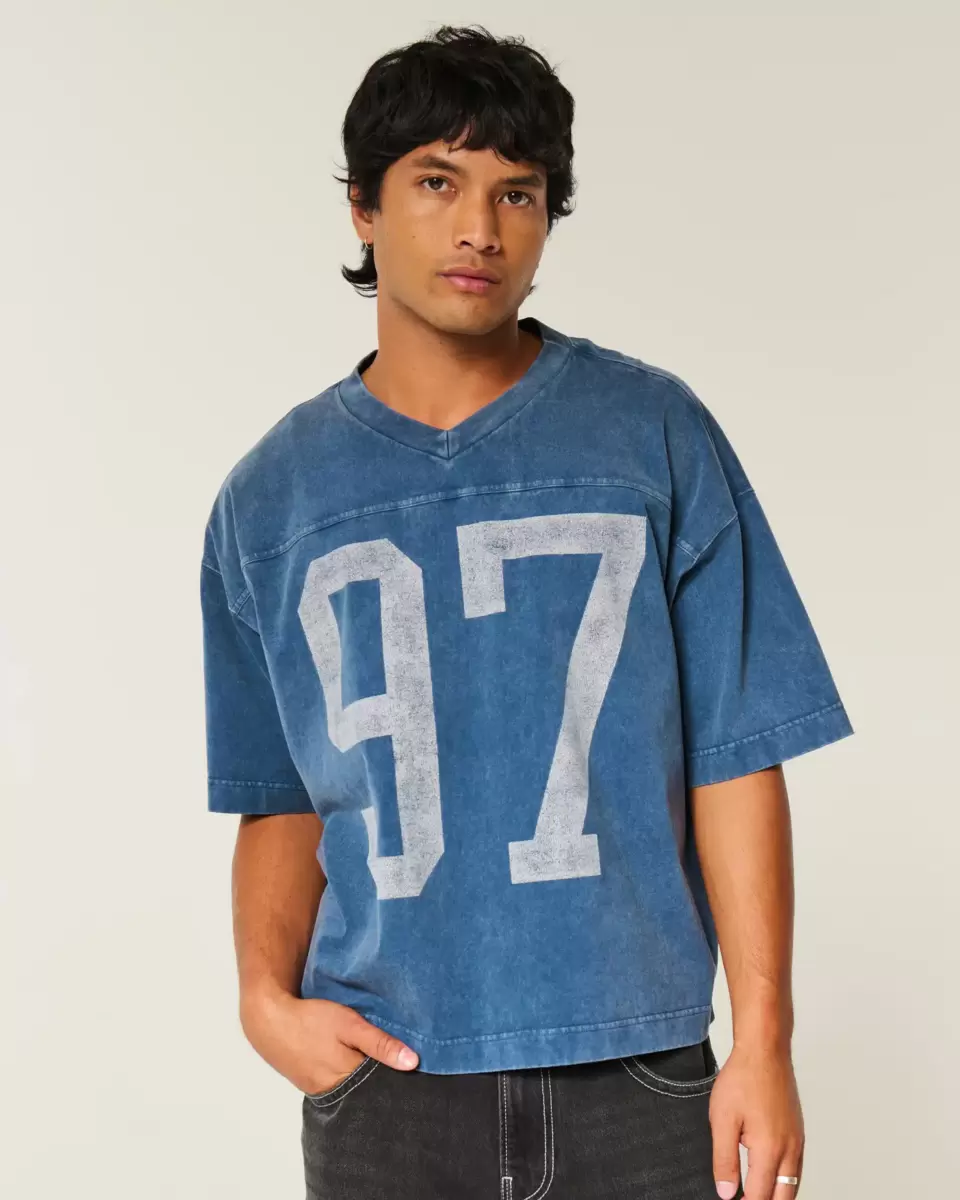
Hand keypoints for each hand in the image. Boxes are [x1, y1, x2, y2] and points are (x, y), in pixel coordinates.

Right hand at [239, 986, 419, 1095]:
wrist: (269, 1021)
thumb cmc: (311, 1020)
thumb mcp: (349, 1025)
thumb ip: (380, 1043)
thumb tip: (413, 1063)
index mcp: (347, 1079)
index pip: (382, 1088)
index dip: (400, 1079)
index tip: (419, 1072)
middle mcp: (335, 1091)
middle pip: (369, 1092)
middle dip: (385, 1082)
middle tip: (404, 1069)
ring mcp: (322, 1089)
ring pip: (354, 1089)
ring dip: (367, 1079)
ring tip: (385, 1067)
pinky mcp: (313, 1082)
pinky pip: (339, 1084)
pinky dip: (351, 1077)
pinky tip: (358, 1065)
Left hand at [709, 1041, 804, 1198]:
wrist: (765, 1050)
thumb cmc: (743, 1079)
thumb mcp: (722, 1120)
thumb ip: (725, 1160)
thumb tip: (727, 1193)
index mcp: (769, 1150)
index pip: (760, 1197)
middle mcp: (789, 1150)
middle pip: (783, 1197)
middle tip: (745, 1199)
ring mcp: (797, 1141)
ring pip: (793, 1185)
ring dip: (777, 1195)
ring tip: (755, 1192)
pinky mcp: (798, 1132)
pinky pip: (796, 1168)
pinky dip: (785, 1180)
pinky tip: (770, 1176)